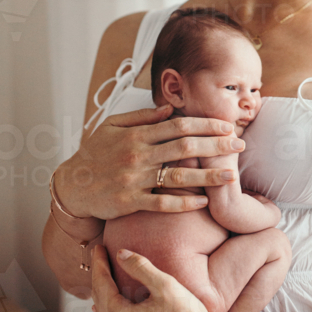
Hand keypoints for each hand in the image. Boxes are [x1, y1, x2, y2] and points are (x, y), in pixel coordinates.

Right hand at [55, 105, 244, 219]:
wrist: (71, 185)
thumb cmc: (94, 154)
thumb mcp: (112, 126)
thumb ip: (142, 117)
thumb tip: (171, 108)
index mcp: (136, 134)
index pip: (178, 125)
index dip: (205, 125)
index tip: (227, 126)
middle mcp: (137, 155)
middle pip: (185, 147)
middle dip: (216, 146)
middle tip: (240, 145)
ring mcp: (134, 179)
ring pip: (178, 176)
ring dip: (208, 176)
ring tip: (232, 175)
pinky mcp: (130, 202)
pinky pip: (162, 203)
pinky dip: (184, 203)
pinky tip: (204, 202)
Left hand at [91, 245, 242, 311]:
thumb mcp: (165, 285)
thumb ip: (140, 267)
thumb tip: (120, 254)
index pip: (101, 283)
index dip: (99, 263)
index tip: (99, 248)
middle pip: (99, 301)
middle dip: (99, 278)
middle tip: (100, 259)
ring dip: (104, 299)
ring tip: (104, 283)